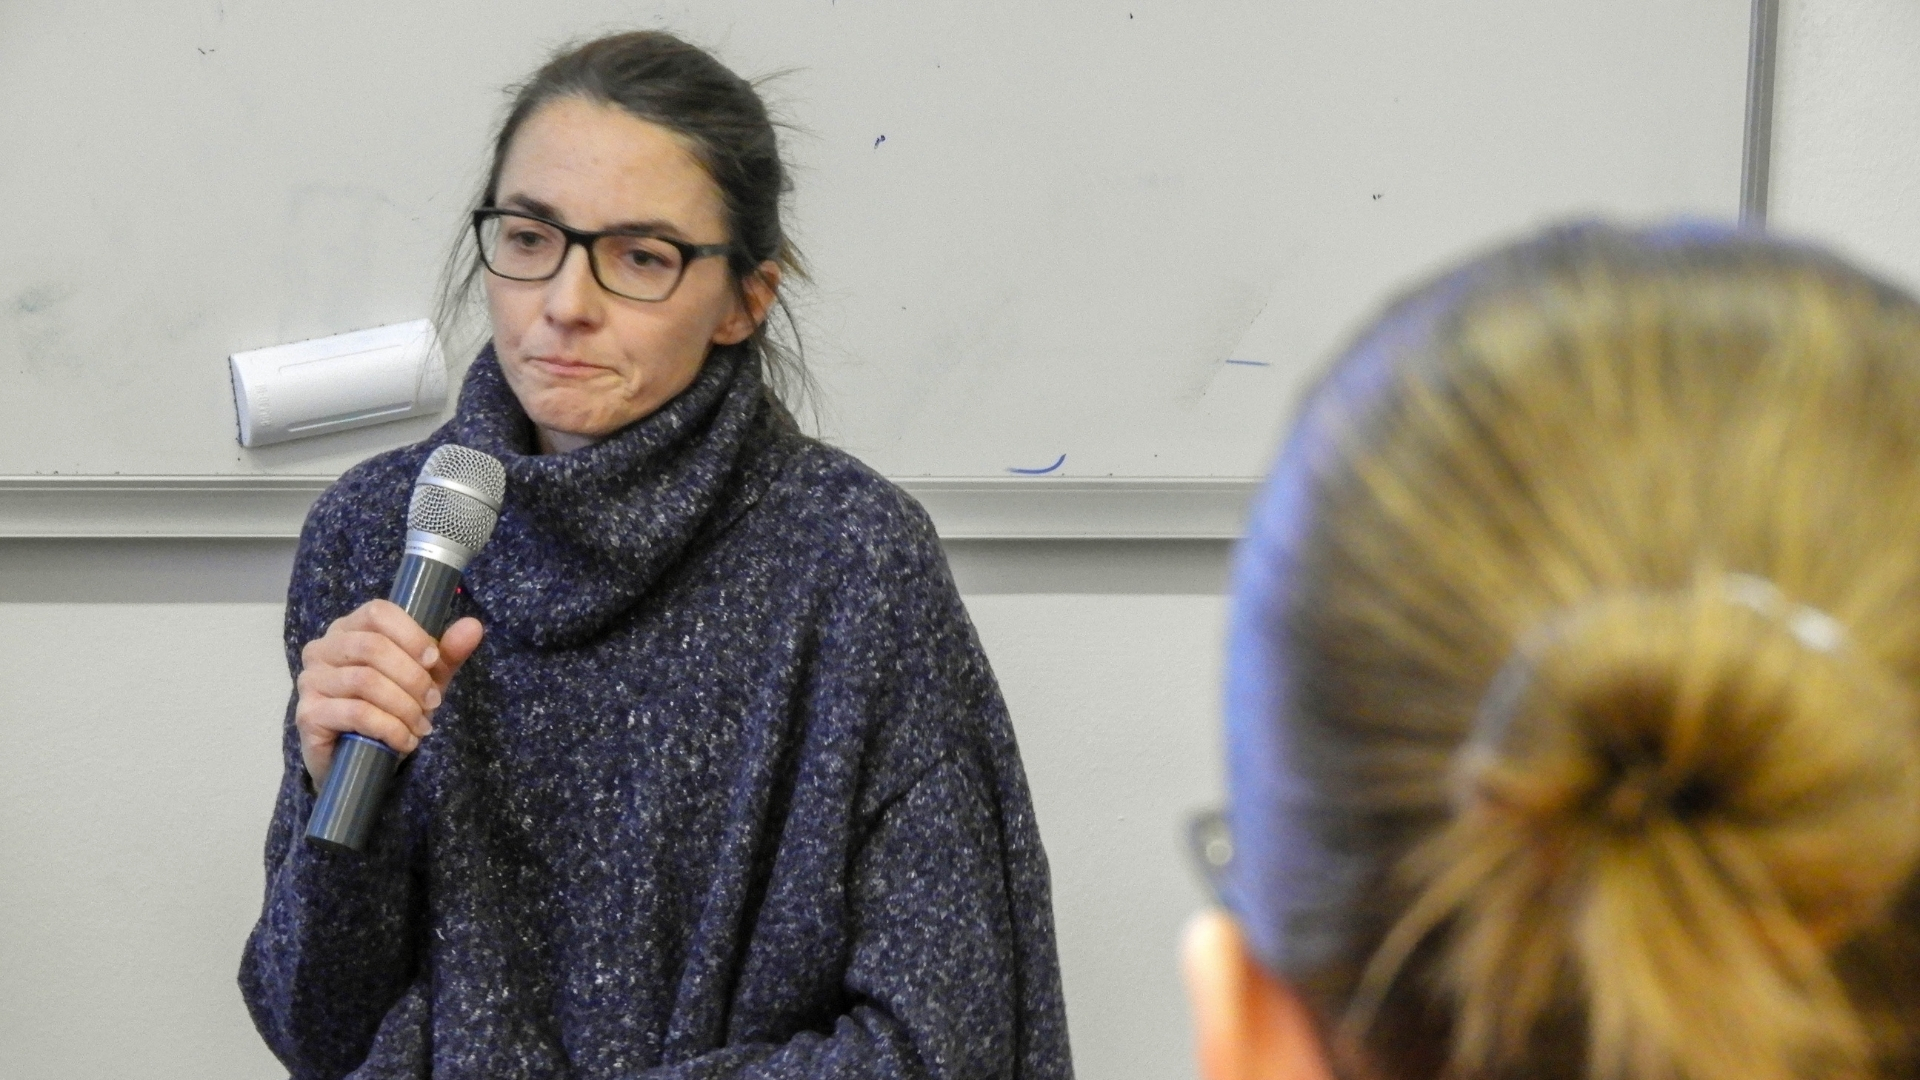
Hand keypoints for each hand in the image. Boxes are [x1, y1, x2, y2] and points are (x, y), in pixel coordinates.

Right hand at [294, 599, 484, 787]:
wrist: (360, 759)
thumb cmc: (390, 707)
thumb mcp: (425, 678)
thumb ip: (447, 653)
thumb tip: (473, 626)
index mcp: (350, 629)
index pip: (378, 612)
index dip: (411, 635)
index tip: (434, 661)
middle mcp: (323, 649)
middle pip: (373, 647)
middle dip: (413, 677)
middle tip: (433, 702)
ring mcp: (311, 681)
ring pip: (366, 681)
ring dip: (404, 706)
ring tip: (421, 725)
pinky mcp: (308, 714)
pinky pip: (356, 713)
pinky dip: (390, 728)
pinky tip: (404, 741)